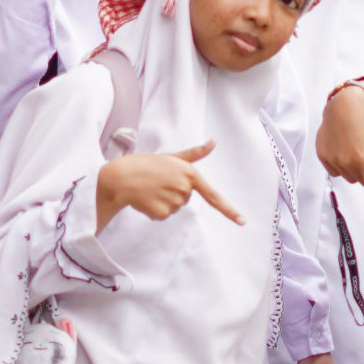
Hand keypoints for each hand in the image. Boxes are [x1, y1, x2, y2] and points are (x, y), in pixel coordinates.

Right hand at [96, 145, 241, 230]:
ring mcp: (173, 201)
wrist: (120, 177)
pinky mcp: (162, 213)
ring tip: (150, 189)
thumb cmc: (145, 164)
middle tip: (157, 182)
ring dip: (162, 202)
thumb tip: (214, 141)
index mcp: (188, 174)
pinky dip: (153, 211)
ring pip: (174, 209)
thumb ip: (194, 153)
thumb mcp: (171, 157)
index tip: (242, 222)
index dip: (229, 210)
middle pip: (185, 200)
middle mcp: (184, 188)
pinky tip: (145, 199)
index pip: (213, 195)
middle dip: (172, 193)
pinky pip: (163, 216)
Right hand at [316, 84, 363, 221]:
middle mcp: (347, 162)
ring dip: (353, 170)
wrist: (343, 104)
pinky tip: (343, 150)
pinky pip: (334, 169)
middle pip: (361, 181)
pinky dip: (339, 165)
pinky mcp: (322, 155)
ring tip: (356, 150)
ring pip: (347, 176)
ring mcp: (333, 159)